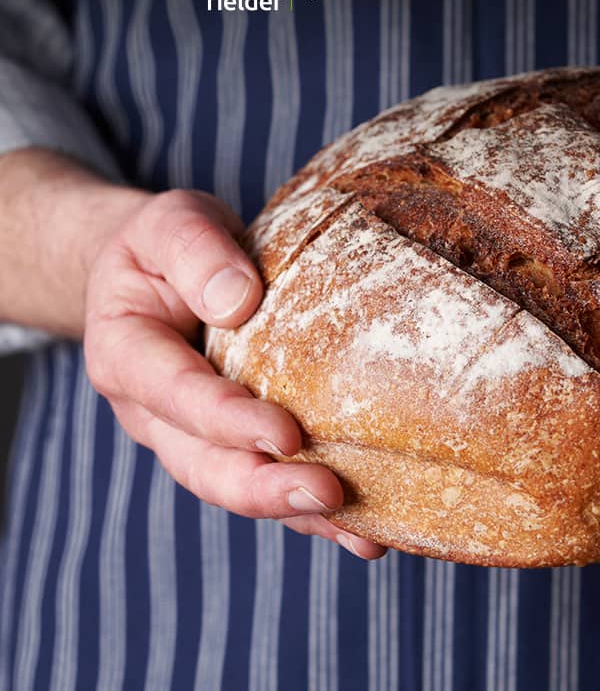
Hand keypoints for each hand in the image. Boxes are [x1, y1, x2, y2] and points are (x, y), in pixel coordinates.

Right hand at [84, 189, 385, 559]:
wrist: (153, 270)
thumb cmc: (161, 245)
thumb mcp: (168, 224)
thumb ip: (193, 252)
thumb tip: (238, 301)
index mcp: (126, 354)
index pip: (176, 395)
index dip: (228, 420)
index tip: (286, 434)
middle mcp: (152, 410)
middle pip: (203, 464)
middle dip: (264, 488)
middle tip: (328, 494)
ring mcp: (187, 433)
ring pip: (235, 484)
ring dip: (295, 512)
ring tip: (362, 531)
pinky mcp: (226, 438)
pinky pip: (263, 476)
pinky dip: (307, 507)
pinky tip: (362, 524)